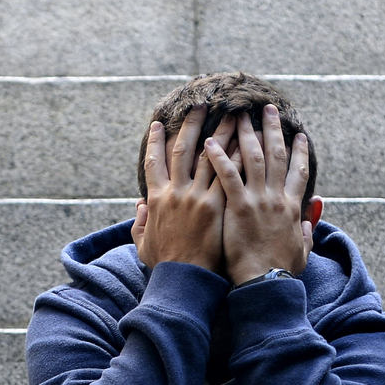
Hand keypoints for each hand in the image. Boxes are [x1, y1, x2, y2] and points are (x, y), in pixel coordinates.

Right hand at [131, 105, 225, 273]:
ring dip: (221, 134)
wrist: (183, 280)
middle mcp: (175, 192)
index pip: (154, 161)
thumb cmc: (164, 265)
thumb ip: (139, 223)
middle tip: (201, 105)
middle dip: (192, 124)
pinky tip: (246, 143)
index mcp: (156, 198)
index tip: (158, 123)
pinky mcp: (216, 207)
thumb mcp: (142, 244)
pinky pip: (229, 176)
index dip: (154, 141)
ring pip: (210, 157)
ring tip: (232, 116)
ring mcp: (197, 198)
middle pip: (183, 150)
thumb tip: (138, 207)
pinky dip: (237, 158)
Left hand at [204, 104, 321, 285]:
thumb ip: (307, 231)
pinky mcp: (238, 207)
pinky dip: (218, 157)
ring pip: (252, 157)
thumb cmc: (280, 272)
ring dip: (246, 133)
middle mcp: (277, 197)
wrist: (265, 284)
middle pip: (276, 154)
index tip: (298, 134)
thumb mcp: (302, 251)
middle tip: (266, 108)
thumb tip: (311, 218)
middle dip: (272, 128)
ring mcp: (258, 200)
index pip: (298, 171)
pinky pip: (227, 175)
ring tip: (238, 114)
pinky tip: (209, 142)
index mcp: (292, 207)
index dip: (298, 150)